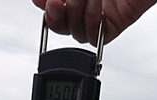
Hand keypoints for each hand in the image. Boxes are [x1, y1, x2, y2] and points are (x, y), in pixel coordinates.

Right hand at [32, 0, 156, 45]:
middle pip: (63, 26)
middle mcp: (90, 2)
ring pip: (78, 33)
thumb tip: (38, 0)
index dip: (44, 7)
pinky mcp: (118, 22)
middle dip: (55, 17)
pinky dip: (92, 24)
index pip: (54, 8)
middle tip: (54, 4)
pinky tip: (96, 6)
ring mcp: (104, 13)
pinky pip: (97, 38)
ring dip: (75, 16)